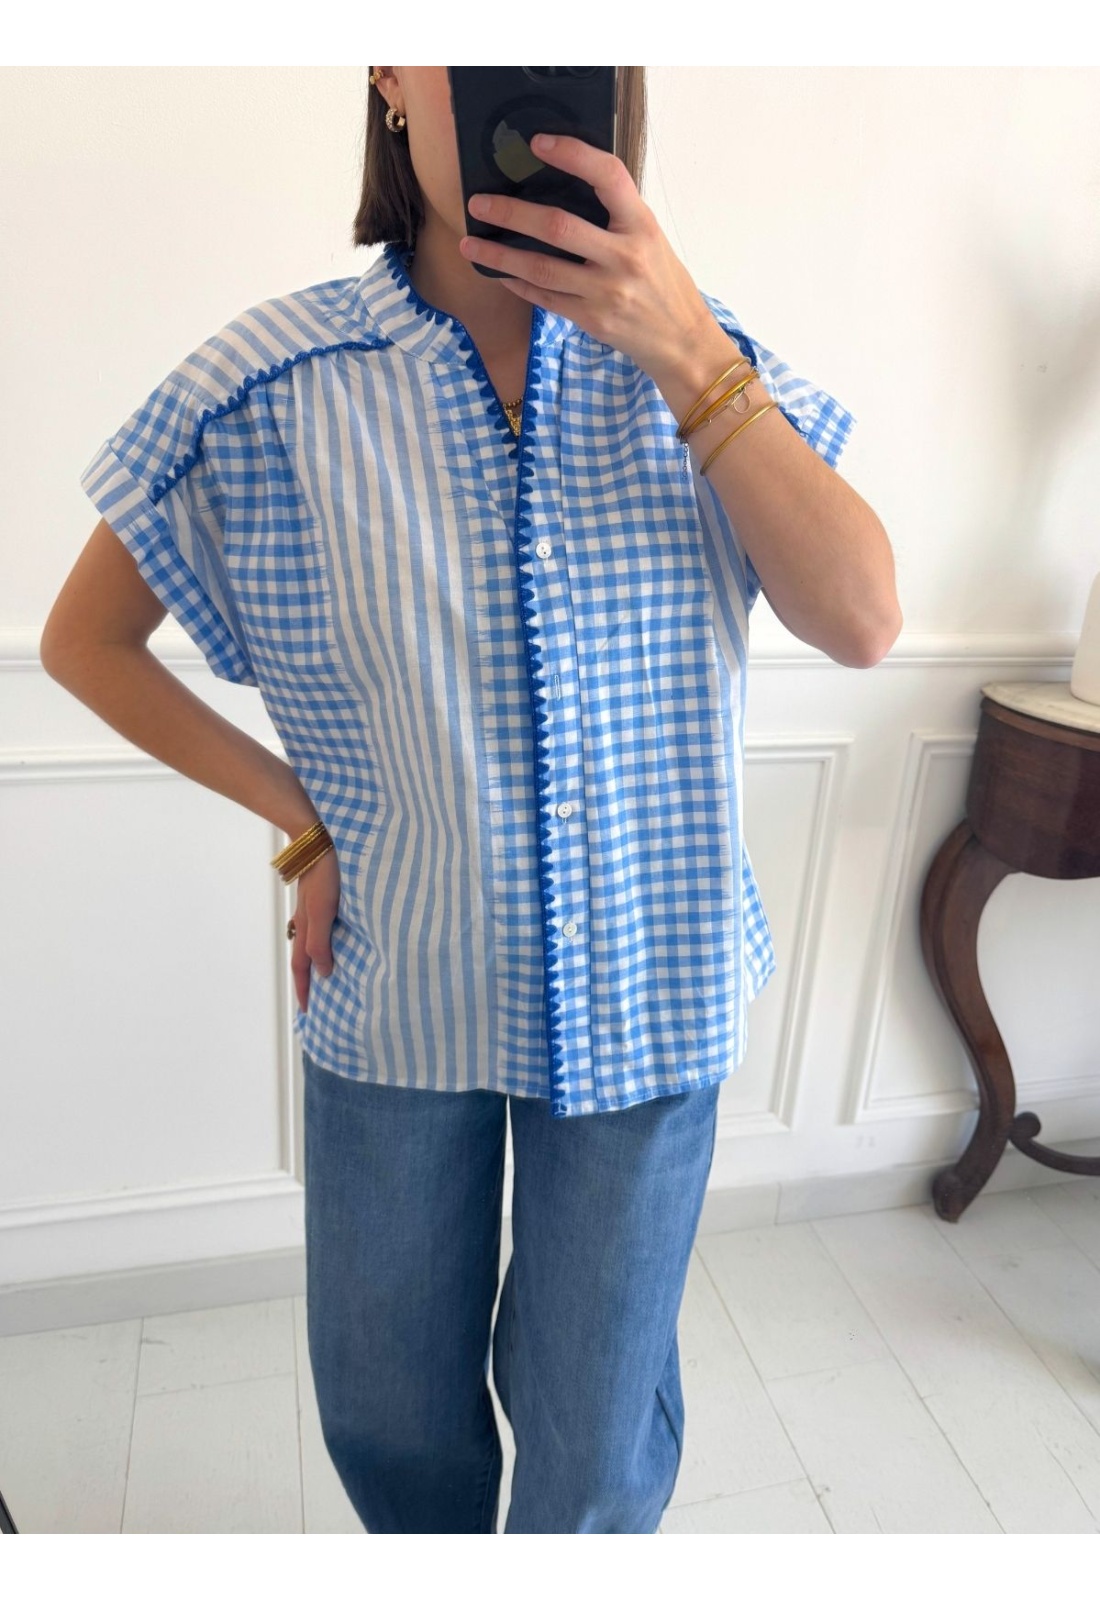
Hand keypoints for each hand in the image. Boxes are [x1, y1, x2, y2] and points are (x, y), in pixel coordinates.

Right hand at [289, 847, 340, 1014]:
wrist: (317, 841)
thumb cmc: (324, 875)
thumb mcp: (324, 911)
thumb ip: (321, 941)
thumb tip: (325, 972)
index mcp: (305, 928)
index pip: (302, 967)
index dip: (305, 990)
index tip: (308, 1013)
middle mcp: (306, 921)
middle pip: (304, 959)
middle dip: (307, 982)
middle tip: (314, 1002)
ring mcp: (313, 909)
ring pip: (312, 943)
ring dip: (316, 963)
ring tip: (326, 978)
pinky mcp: (322, 897)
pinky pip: (321, 928)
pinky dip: (324, 943)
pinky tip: (336, 940)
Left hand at [458, 132, 714, 383]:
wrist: (681, 340)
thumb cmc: (663, 283)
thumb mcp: (651, 238)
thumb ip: (615, 216)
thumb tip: (564, 186)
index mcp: (642, 226)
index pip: (607, 177)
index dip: (573, 155)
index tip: (538, 143)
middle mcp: (624, 257)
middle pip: (558, 227)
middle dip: (512, 213)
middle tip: (479, 203)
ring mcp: (606, 292)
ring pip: (541, 269)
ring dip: (500, 255)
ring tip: (470, 244)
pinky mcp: (592, 320)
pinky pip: (545, 298)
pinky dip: (518, 283)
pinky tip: (498, 272)